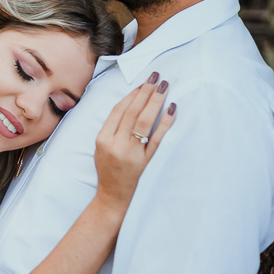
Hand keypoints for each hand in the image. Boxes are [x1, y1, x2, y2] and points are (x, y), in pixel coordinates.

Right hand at [93, 74, 175, 212]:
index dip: (131, 95)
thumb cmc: (107, 169)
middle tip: (156, 77)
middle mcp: (116, 145)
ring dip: (155, 102)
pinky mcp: (144, 162)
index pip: (119, 110)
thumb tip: (132, 102)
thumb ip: (112, 127)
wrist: (112, 196)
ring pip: (145, 122)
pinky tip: (172, 109)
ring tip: (164, 87)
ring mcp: (131, 154)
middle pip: (132, 112)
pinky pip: (157, 138)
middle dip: (145, 92)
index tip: (142, 83)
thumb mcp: (101, 147)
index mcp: (102, 139)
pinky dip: (165, 122)